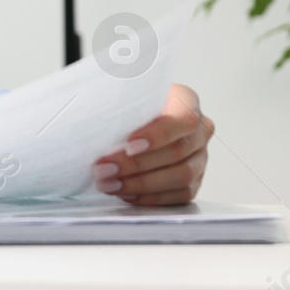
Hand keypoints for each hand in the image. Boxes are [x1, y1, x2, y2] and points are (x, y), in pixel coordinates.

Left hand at [92, 83, 213, 205]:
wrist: (133, 118)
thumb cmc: (126, 103)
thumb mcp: (122, 91)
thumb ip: (115, 97)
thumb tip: (89, 112)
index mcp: (186, 101)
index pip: (182, 119)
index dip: (157, 135)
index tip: (129, 145)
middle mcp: (200, 130)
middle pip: (177, 152)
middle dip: (136, 164)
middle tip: (104, 169)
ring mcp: (200, 158)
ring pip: (181, 177)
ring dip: (140, 184)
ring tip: (109, 184)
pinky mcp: (194, 181)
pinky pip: (179, 196)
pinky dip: (150, 197)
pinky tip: (126, 194)